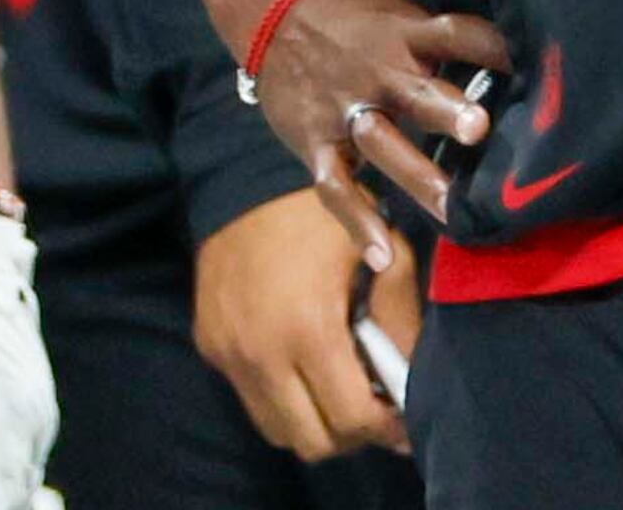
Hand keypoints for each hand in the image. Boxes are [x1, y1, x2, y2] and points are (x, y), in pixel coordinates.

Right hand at [192, 188, 410, 459]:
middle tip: (370, 407)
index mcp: (309, 329)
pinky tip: (300, 366)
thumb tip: (413, 376)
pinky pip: (252, 400)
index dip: (386, 428)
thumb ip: (400, 314)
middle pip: (314, 443)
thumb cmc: (320, 213)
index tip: (402, 418)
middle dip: (351, 434)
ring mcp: (230, 356)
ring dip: (313, 423)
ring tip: (335, 390)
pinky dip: (281, 399)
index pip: (352, 419)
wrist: (242, 178)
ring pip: (278, 431)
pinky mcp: (210, 348)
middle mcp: (262, 354)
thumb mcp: (378, 250)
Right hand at [250, 0, 510, 263]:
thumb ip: (441, 41)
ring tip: (451, 211)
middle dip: (447, 111)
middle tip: (479, 128)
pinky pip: (337, 186)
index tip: (536, 69)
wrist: (272, 8)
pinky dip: (358, 222)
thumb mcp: (399, 12)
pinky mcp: (316, 141)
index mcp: (407, 34)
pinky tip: (384, 257)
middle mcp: (379, 72)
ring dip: (415, 174)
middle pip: (417, 92)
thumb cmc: (354, 15)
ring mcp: (346, 109)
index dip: (495, 49)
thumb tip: (511, 60)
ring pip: (382, 143)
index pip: (457, 35)